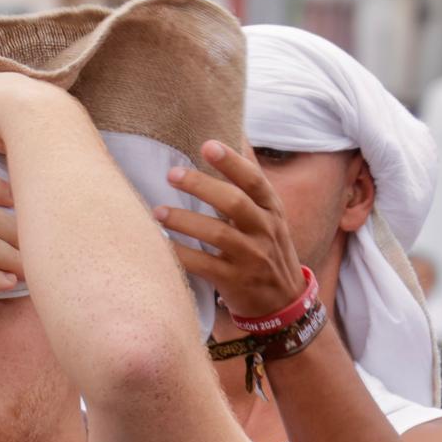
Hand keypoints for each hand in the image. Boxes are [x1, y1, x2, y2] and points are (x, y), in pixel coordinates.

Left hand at [156, 140, 307, 323]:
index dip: (232, 162)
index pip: (254, 181)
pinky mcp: (235, 282)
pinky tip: (161, 243)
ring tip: (158, 211)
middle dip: (202, 186)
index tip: (208, 145)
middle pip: (234, 203)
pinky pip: (203, 265)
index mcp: (272, 210)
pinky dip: (180, 253)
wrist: (283, 303)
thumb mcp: (269, 217)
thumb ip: (250, 185)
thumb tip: (237, 138)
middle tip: (172, 174)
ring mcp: (251, 258)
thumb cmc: (266, 250)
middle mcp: (265, 231)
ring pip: (218, 234)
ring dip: (185, 220)